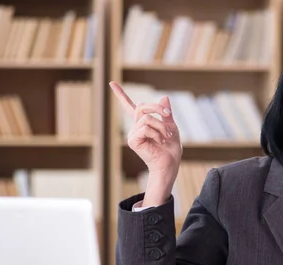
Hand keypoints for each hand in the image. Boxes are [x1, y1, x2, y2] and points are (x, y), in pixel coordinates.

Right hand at [110, 82, 181, 205]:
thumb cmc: (171, 147)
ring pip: (146, 117)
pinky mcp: (133, 140)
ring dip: (160, 125)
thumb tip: (164, 97)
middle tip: (167, 115)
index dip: (121, 95)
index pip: (130, 106)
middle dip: (156, 108)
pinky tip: (159, 141)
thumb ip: (166, 113)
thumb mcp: (171, 125)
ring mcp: (133, 134)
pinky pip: (145, 127)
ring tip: (166, 136)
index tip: (111, 83)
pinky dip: (156, 132)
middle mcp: (135, 127)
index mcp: (143, 123)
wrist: (170, 163)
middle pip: (141, 106)